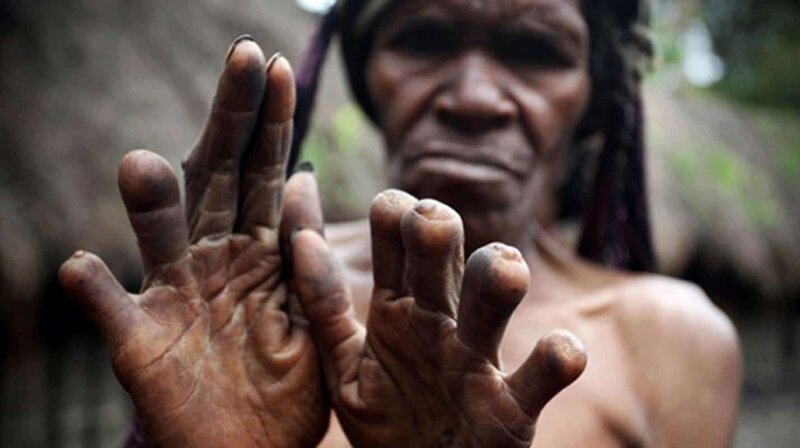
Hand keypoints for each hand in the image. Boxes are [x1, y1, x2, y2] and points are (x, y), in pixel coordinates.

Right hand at [59, 39, 327, 446]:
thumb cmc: (286, 386)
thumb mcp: (308, 313)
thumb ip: (300, 252)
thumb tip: (304, 178)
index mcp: (259, 253)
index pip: (265, 173)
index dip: (271, 122)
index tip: (281, 67)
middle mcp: (214, 261)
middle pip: (219, 179)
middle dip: (231, 120)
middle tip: (243, 58)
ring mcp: (174, 297)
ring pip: (159, 236)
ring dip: (149, 205)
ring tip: (142, 167)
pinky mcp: (139, 343)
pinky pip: (108, 310)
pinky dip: (93, 289)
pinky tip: (81, 266)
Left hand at [291, 190, 586, 446]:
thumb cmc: (387, 421)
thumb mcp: (342, 364)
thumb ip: (323, 304)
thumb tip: (301, 237)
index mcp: (397, 307)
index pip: (395, 235)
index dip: (393, 213)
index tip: (390, 209)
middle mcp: (439, 320)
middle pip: (443, 253)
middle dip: (437, 228)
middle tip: (429, 223)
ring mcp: (478, 359)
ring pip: (494, 298)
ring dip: (498, 276)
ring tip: (503, 269)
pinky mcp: (513, 407)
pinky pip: (544, 374)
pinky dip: (558, 358)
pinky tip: (561, 348)